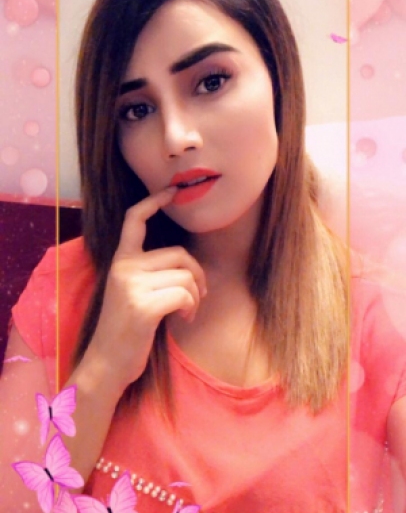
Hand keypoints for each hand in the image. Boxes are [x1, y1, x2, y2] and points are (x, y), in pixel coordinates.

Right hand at [86, 188, 206, 391]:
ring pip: (186, 276)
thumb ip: (149, 272)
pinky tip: (183, 319)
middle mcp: (124, 267)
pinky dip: (192, 308)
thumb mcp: (131, 292)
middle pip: (179, 254)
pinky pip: (185, 295)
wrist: (107, 363)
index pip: (135, 221)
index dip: (154, 203)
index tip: (171, 191)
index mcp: (120, 261)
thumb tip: (187, 265)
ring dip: (196, 296)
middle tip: (198, 296)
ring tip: (187, 312)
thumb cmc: (126, 329)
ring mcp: (132, 285)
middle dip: (197, 274)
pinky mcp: (144, 306)